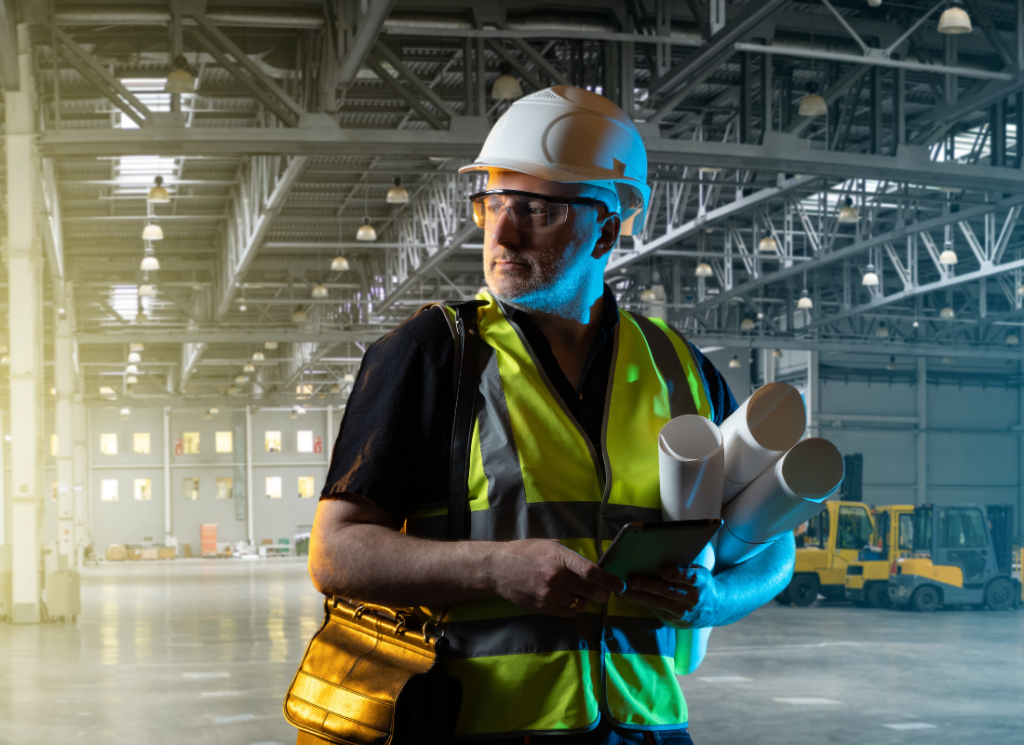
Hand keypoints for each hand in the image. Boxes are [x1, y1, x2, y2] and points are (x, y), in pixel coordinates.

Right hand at [489, 539, 626, 616]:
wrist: (498, 569)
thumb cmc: (526, 553)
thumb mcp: (550, 546)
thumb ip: (571, 558)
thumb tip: (594, 570)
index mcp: (559, 557)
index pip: (591, 572)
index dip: (609, 580)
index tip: (620, 585)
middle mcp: (556, 577)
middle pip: (591, 591)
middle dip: (603, 594)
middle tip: (605, 593)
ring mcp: (549, 594)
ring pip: (581, 603)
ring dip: (586, 600)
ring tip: (581, 593)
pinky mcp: (543, 607)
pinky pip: (568, 612)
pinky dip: (573, 607)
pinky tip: (568, 599)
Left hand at [621, 566, 721, 628]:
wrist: (716, 608)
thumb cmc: (701, 583)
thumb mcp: (700, 572)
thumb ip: (684, 569)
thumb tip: (656, 559)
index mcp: (702, 582)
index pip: (691, 577)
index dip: (678, 574)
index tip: (664, 572)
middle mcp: (694, 598)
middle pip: (669, 591)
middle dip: (648, 585)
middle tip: (631, 581)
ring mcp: (685, 613)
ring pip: (659, 603)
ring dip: (639, 596)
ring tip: (623, 591)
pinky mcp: (678, 622)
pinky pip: (658, 611)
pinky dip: (644, 604)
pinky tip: (631, 598)